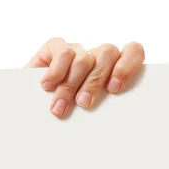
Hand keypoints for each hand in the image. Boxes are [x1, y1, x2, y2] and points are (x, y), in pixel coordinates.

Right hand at [25, 37, 144, 116]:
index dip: (128, 64)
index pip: (133, 51)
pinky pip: (63, 53)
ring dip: (71, 85)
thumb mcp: (92, 111)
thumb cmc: (71, 114)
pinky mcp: (55, 47)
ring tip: (60, 107)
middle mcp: (98, 55)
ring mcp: (78, 49)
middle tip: (84, 103)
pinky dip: (56, 71)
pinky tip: (48, 86)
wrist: (35, 109)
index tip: (115, 88)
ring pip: (84, 58)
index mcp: (115, 66)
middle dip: (95, 82)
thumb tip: (118, 122)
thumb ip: (107, 106)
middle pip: (108, 53)